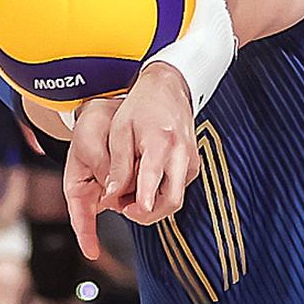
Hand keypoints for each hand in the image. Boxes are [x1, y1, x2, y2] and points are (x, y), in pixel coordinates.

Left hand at [62, 67, 199, 235]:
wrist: (168, 89)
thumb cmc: (143, 106)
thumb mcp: (120, 132)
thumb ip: (118, 166)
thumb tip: (112, 194)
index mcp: (162, 143)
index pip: (155, 181)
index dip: (144, 203)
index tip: (131, 211)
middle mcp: (181, 155)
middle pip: (171, 201)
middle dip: (148, 213)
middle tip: (125, 209)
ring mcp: (190, 162)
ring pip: (175, 199)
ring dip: (153, 206)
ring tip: (130, 196)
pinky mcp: (191, 166)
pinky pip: (177, 190)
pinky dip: (159, 194)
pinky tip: (143, 185)